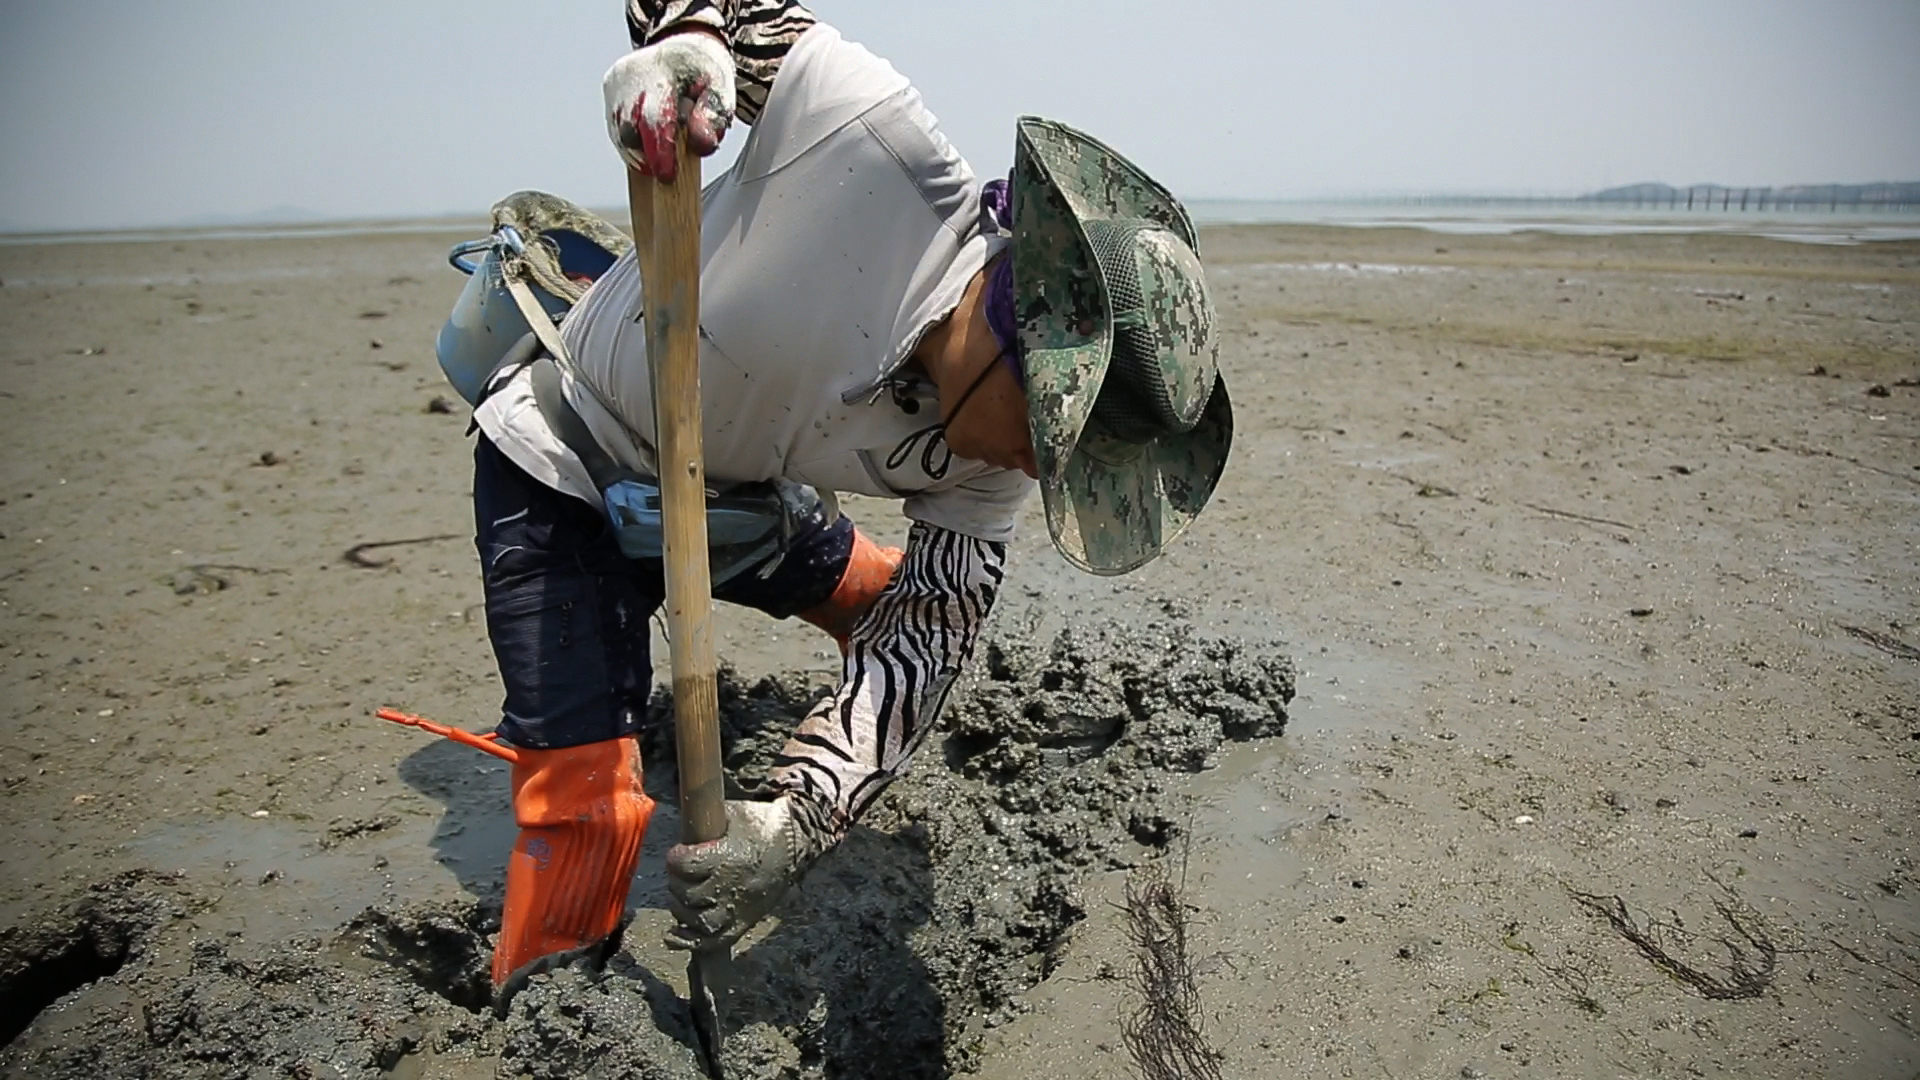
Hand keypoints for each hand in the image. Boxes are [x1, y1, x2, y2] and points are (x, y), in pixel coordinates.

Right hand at [602, 29, 735, 180]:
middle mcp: (632, 73)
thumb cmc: (702, 72)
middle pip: (629, 128)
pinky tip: (649, 142)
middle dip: (648, 155)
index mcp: (663, 69)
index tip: (667, 175)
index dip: (660, 150)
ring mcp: (616, 82)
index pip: (655, 116)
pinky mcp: (609, 89)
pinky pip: (615, 126)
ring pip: (619, 131)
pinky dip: (632, 141)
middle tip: (667, 171)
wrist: (683, 46)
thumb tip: (701, 146)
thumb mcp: (720, 89)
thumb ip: (713, 116)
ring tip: (662, 151)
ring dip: (640, 151)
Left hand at [664, 795, 830, 950]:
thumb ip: (704, 820)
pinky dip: (689, 941)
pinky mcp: (744, 922)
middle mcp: (731, 887)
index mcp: (726, 858)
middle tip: (684, 873)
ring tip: (685, 896)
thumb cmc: (760, 825)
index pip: (684, 866)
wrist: (796, 842)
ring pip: (698, 921)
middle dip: (678, 882)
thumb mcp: (731, 813)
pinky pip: (713, 941)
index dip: (676, 857)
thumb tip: (678, 819)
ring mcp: (738, 908)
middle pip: (687, 895)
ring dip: (683, 909)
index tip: (680, 852)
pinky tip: (674, 935)